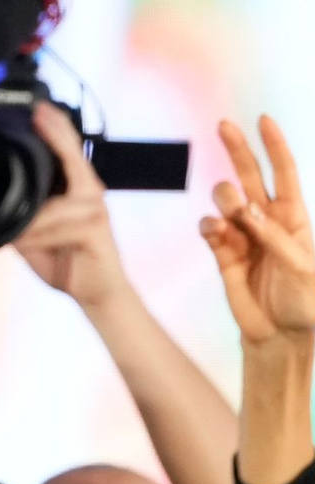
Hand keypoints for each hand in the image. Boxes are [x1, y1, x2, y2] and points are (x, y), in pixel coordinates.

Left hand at [12, 103, 129, 309]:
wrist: (96, 292)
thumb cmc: (66, 262)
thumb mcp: (34, 237)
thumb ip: (20, 218)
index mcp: (78, 189)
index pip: (69, 150)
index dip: (55, 127)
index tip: (38, 107)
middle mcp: (90, 192)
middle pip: (71, 156)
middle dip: (53, 136)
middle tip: (36, 113)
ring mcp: (95, 208)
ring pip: (50, 204)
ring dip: (27, 221)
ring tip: (11, 234)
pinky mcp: (95, 228)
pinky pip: (57, 224)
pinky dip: (36, 234)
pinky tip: (22, 239)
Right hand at [200, 116, 314, 345]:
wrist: (280, 335)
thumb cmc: (302, 301)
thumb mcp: (302, 267)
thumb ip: (276, 238)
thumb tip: (248, 213)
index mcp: (293, 218)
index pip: (283, 173)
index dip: (274, 145)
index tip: (263, 120)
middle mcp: (266, 222)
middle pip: (249, 176)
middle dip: (237, 149)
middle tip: (223, 126)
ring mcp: (242, 238)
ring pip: (226, 203)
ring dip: (225, 200)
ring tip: (230, 215)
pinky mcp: (223, 257)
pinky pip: (210, 232)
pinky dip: (209, 227)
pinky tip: (214, 231)